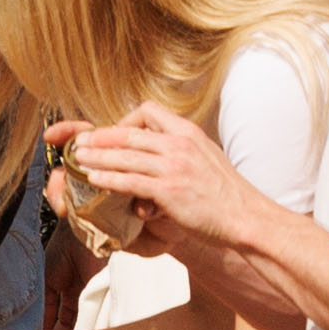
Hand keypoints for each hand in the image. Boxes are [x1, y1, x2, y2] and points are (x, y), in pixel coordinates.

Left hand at [59, 104, 261, 255]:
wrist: (248, 218)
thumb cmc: (229, 194)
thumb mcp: (207, 157)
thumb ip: (183, 149)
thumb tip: (160, 149)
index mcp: (189, 133)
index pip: (149, 111)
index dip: (126, 120)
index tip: (115, 132)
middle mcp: (180, 144)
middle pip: (128, 133)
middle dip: (100, 137)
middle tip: (82, 142)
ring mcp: (174, 167)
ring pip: (124, 156)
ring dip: (96, 156)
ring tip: (79, 158)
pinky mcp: (169, 191)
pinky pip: (129, 181)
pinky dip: (107, 178)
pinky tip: (94, 179)